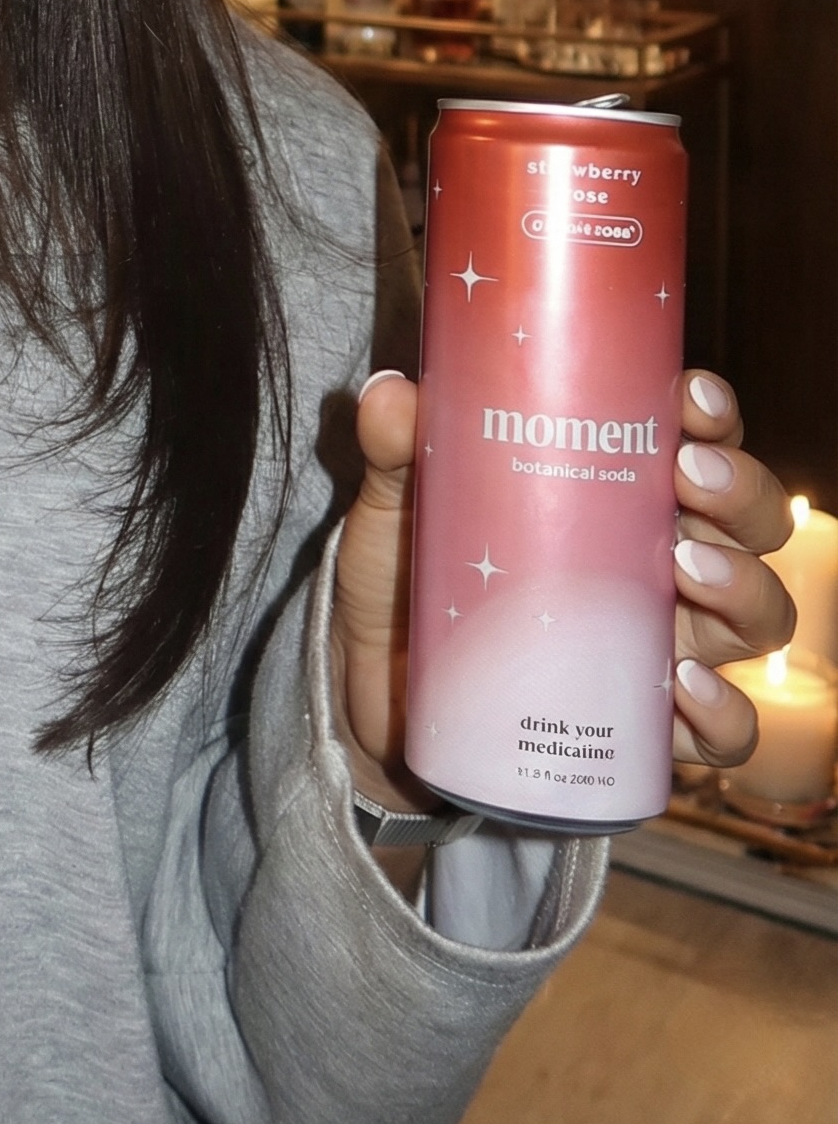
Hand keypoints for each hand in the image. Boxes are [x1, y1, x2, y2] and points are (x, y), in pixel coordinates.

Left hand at [333, 366, 795, 811]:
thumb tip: (389, 390)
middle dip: (739, 494)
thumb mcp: (394, 513)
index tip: (690, 398)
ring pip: (753, 618)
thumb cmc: (401, 589)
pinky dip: (724, 711)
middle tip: (685, 480)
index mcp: (610, 502)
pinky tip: (684, 683)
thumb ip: (396, 452)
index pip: (693, 447)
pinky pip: (721, 733)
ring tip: (688, 570)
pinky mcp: (637, 728)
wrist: (369, 698)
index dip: (712, 418)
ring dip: (743, 588)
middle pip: (746, 526)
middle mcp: (652, 570)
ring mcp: (651, 649)